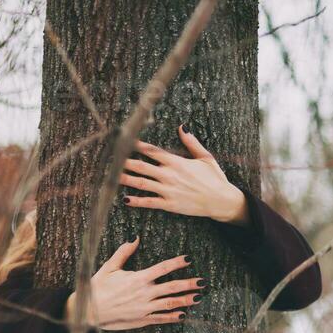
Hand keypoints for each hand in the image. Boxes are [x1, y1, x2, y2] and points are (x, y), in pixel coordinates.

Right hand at [65, 236, 204, 330]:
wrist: (89, 311)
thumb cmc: (97, 288)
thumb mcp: (109, 267)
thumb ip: (123, 253)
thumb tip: (135, 238)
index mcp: (138, 278)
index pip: (162, 268)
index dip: (177, 263)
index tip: (188, 259)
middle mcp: (144, 293)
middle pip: (172, 287)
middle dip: (188, 284)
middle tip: (202, 282)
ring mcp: (145, 308)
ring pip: (170, 303)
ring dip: (186, 300)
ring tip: (198, 297)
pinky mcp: (142, 320)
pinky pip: (161, 318)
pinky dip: (173, 317)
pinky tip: (183, 315)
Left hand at [120, 124, 250, 226]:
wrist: (221, 200)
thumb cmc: (215, 178)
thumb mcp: (205, 157)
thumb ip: (191, 143)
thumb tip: (182, 127)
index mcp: (177, 161)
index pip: (152, 151)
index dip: (137, 145)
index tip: (125, 140)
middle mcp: (170, 174)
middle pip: (142, 166)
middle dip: (125, 161)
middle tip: (111, 158)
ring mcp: (168, 190)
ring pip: (142, 183)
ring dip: (126, 179)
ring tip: (111, 176)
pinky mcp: (170, 205)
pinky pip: (149, 202)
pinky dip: (136, 201)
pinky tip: (125, 199)